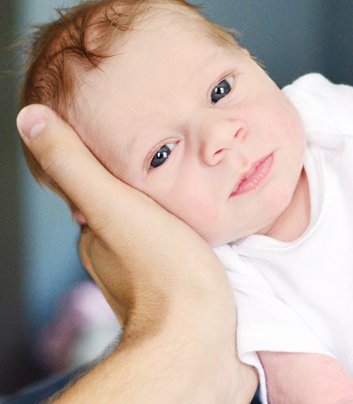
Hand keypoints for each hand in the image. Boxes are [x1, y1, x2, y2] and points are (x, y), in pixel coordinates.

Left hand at [17, 104, 256, 401]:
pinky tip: (214, 236)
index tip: (144, 150)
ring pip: (160, 236)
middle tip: (182, 170)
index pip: (99, 192)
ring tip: (202, 198)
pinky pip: (185, 259)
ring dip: (176, 219)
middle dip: (150, 194)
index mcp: (97, 237)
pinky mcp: (185, 296)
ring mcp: (152, 283)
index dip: (119, 169)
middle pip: (131, 214)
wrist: (202, 339)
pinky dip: (194, 244)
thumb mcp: (118, 207)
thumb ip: (77, 166)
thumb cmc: (166, 274)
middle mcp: (117, 262)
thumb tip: (31, 120)